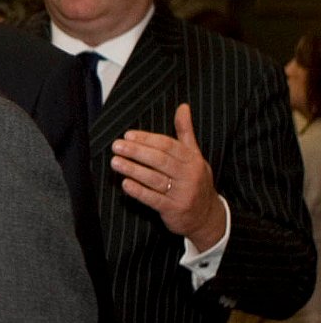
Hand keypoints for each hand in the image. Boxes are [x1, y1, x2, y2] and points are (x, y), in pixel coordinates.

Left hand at [111, 102, 225, 249]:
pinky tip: (125, 184)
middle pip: (160, 160)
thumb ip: (185, 133)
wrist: (206, 215)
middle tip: (117, 146)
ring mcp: (182, 193)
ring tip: (116, 162)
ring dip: (133, 169)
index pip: (168, 146)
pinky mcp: (174, 209)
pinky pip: (153, 199)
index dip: (147, 139)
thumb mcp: (195, 156)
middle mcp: (189, 175)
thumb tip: (182, 106)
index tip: (128, 135)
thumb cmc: (195, 181)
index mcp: (193, 160)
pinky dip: (138, 191)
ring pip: (155, 179)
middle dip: (137, 152)